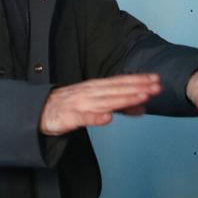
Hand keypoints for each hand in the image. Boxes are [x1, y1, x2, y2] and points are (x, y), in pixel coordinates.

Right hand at [40, 74, 161, 135]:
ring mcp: (80, 104)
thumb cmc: (70, 106)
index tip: (156, 79)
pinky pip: (84, 117)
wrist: (39, 110)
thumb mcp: (97, 103)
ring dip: (124, 99)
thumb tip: (142, 107)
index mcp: (96, 87)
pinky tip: (108, 118)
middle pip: (117, 89)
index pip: (120, 82)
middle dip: (138, 87)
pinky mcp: (70, 117)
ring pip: (106, 101)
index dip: (138, 80)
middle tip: (157, 86)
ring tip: (142, 97)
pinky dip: (96, 117)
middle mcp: (90, 92)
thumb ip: (119, 106)